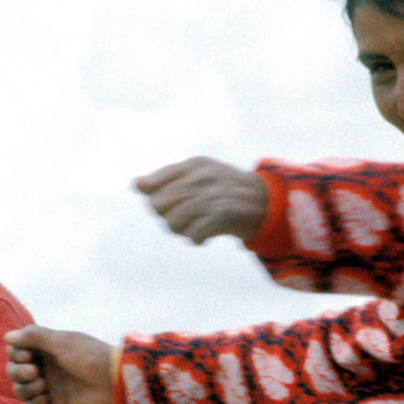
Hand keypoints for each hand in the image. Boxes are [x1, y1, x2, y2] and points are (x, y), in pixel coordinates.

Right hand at [3, 326, 117, 403]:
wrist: (115, 382)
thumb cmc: (90, 356)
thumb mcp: (61, 341)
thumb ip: (34, 337)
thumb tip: (6, 336)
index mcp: (46, 350)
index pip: (16, 351)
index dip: (16, 354)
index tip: (27, 354)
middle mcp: (45, 368)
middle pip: (14, 371)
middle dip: (17, 371)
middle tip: (34, 372)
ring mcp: (49, 389)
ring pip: (21, 391)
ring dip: (25, 388)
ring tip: (43, 385)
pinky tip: (45, 399)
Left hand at [134, 157, 266, 243]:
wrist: (268, 204)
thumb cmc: (226, 189)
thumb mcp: (198, 175)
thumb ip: (165, 179)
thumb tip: (135, 184)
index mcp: (193, 165)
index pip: (152, 185)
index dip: (157, 198)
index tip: (172, 202)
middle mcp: (201, 178)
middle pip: (157, 206)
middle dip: (167, 216)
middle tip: (187, 216)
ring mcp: (211, 196)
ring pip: (171, 223)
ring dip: (181, 230)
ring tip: (196, 225)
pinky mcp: (222, 217)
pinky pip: (191, 236)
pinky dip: (196, 239)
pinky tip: (205, 236)